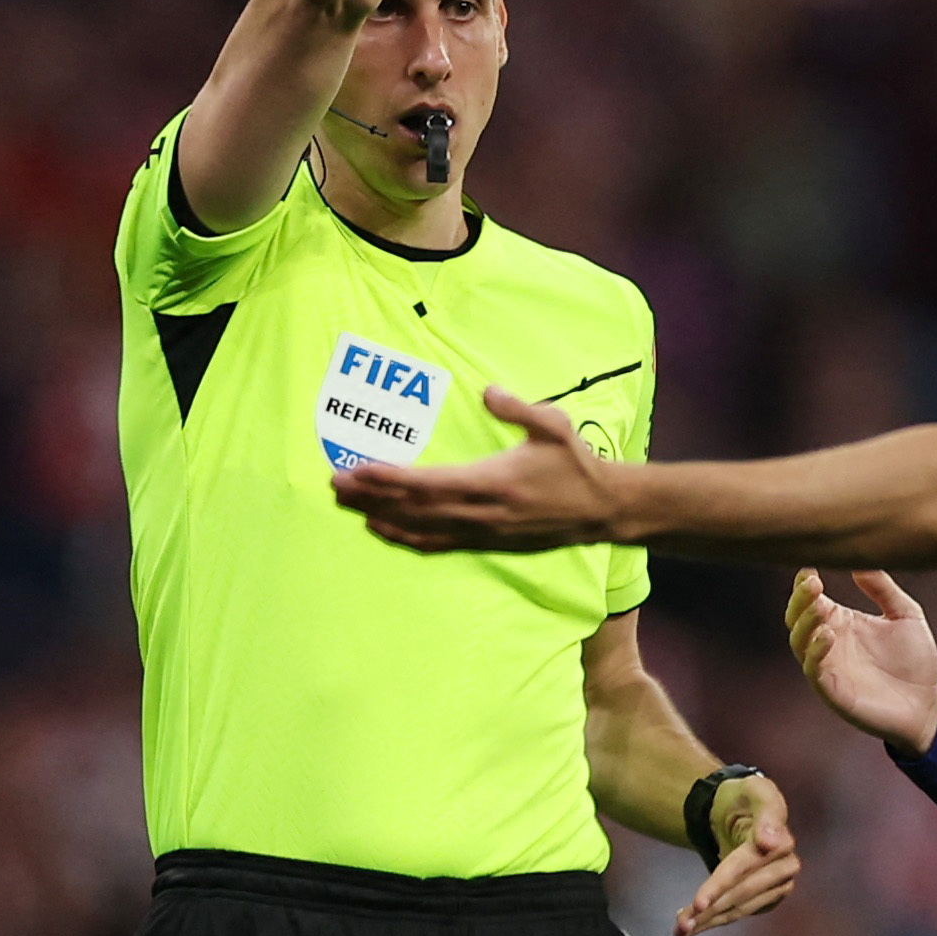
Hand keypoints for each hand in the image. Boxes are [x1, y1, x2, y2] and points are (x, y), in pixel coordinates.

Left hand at [339, 388, 629, 553]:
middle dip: (372, 496)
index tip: (360, 469)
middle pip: (414, 508)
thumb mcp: (553, 427)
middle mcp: (481, 513)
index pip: (430, 483)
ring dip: (379, 516)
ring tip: (345, 503)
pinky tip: (379, 529)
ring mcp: (481, 532)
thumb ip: (518, 409)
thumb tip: (488, 391)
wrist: (600, 510)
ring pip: (419, 528)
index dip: (392, 478)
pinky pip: (436, 544)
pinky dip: (404, 538)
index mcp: (493, 482)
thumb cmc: (575, 464)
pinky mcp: (484, 542)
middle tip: (335, 484)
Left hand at [676, 774, 796, 935]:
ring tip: (680, 932)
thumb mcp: (755, 790)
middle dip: (709, 910)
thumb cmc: (746, 798)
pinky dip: (714, 921)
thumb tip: (770, 843)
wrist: (743, 811)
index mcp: (781, 841)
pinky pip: (738, 913)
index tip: (698, 903)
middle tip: (679, 924)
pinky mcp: (768, 899)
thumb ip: (765, 811)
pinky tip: (692, 926)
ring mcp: (779, 887)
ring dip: (708, 922)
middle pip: (740, 894)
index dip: (720, 885)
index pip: (744, 867)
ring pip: (738, 909)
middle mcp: (785, 868)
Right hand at [786, 569, 936, 751]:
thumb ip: (883, 589)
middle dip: (800, 598)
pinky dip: (816, 652)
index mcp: (842, 622)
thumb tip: (860, 560)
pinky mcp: (833, 691)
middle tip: (813, 581)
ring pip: (799, 642)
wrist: (927, 703)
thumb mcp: (905, 614)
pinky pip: (814, 671)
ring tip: (819, 605)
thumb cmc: (915, 660)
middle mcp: (829, 642)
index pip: (812, 598)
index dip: (806, 582)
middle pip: (797, 617)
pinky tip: (829, 635)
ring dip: (805, 622)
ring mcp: (829, 667)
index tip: (811, 563)